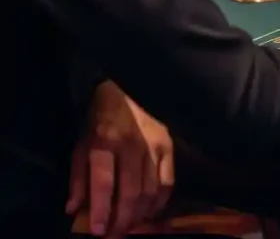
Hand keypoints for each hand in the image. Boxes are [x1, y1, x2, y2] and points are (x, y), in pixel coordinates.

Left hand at [67, 82, 173, 237]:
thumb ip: (77, 178)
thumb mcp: (80, 145)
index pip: (103, 183)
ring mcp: (154, 145)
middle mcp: (131, 145)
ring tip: (131, 226)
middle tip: (116, 234)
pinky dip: (160, 201)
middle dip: (123, 219)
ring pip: (151, 190)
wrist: (127, 90)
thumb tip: (74, 210)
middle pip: (131, 191)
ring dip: (140, 214)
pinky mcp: (169, 145)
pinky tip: (150, 211)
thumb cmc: (99, 120)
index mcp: (104, 143)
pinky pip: (168, 181)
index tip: (98, 231)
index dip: (101, 210)